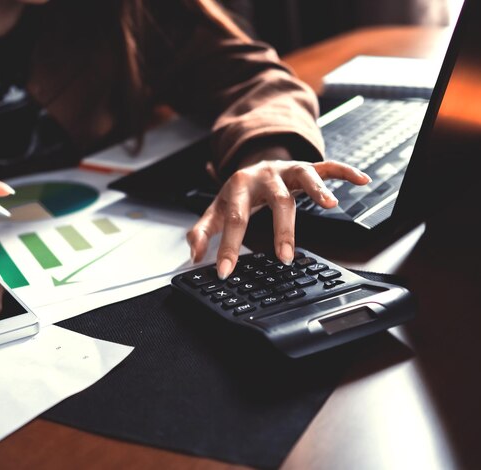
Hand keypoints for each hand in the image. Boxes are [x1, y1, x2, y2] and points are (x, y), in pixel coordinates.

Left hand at [187, 158, 370, 278]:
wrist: (253, 162)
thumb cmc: (238, 193)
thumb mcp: (216, 210)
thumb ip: (203, 231)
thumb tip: (194, 255)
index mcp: (239, 187)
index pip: (235, 219)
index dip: (230, 246)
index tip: (227, 271)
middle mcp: (265, 176)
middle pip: (277, 200)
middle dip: (283, 228)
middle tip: (284, 256)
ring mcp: (287, 170)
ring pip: (304, 175)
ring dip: (318, 189)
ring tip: (332, 205)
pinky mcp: (306, 167)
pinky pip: (328, 166)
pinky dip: (345, 172)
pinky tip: (361, 181)